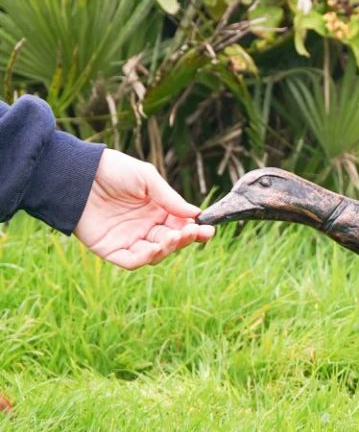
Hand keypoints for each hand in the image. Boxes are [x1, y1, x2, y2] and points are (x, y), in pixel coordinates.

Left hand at [74, 149, 214, 269]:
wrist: (78, 174)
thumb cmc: (113, 170)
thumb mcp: (146, 178)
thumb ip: (170, 198)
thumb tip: (195, 213)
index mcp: (156, 210)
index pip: (181, 225)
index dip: (195, 229)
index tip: (208, 230)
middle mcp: (145, 227)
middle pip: (172, 241)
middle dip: (184, 239)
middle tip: (191, 232)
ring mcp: (129, 239)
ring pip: (156, 254)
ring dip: (168, 248)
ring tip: (172, 236)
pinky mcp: (111, 249)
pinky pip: (132, 260)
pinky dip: (145, 258)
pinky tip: (155, 248)